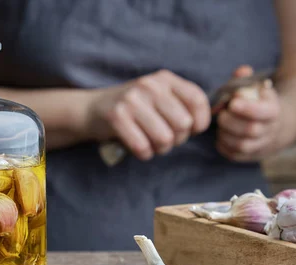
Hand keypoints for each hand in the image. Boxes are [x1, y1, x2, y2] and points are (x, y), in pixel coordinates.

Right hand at [85, 69, 210, 160]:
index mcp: (165, 79)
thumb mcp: (158, 97)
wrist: (92, 109)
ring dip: (160, 149)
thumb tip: (202, 125)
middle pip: (183, 124)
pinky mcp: (117, 116)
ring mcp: (132, 100)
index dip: (200, 122)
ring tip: (151, 143)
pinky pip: (142, 147)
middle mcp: (150, 85)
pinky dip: (143, 154)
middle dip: (177, 139)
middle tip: (165, 138)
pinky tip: (138, 147)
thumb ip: (181, 105)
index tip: (192, 130)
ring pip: (164, 138)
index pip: (197, 100)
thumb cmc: (133, 109)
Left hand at [216, 65, 282, 161]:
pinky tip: (221, 136)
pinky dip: (223, 146)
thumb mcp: (257, 88)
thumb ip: (247, 79)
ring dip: (226, 135)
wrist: (276, 126)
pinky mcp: (250, 156)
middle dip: (231, 122)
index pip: (263, 112)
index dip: (247, 109)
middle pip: (251, 130)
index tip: (233, 103)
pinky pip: (235, 155)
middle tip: (222, 114)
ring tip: (221, 125)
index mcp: (273, 111)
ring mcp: (261, 146)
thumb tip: (242, 71)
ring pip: (242, 146)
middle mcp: (270, 131)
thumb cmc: (259, 102)